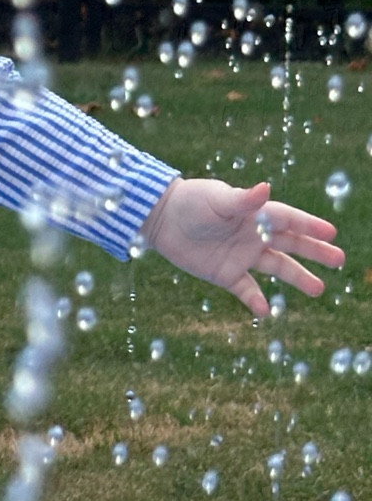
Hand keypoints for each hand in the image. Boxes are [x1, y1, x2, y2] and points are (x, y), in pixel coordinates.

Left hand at [140, 177, 343, 319]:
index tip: (331, 232)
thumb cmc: (191, 202)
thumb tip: (266, 189)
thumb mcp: (217, 199)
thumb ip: (243, 200)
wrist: (161, 220)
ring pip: (277, 268)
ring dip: (297, 278)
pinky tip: (266, 312)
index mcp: (255, 214)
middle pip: (291, 245)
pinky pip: (246, 290)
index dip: (309, 226)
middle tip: (339, 259)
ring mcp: (241, 256)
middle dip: (315, 252)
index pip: (288, 220)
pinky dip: (255, 300)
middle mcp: (253, 236)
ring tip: (319, 289)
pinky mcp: (225, 274)